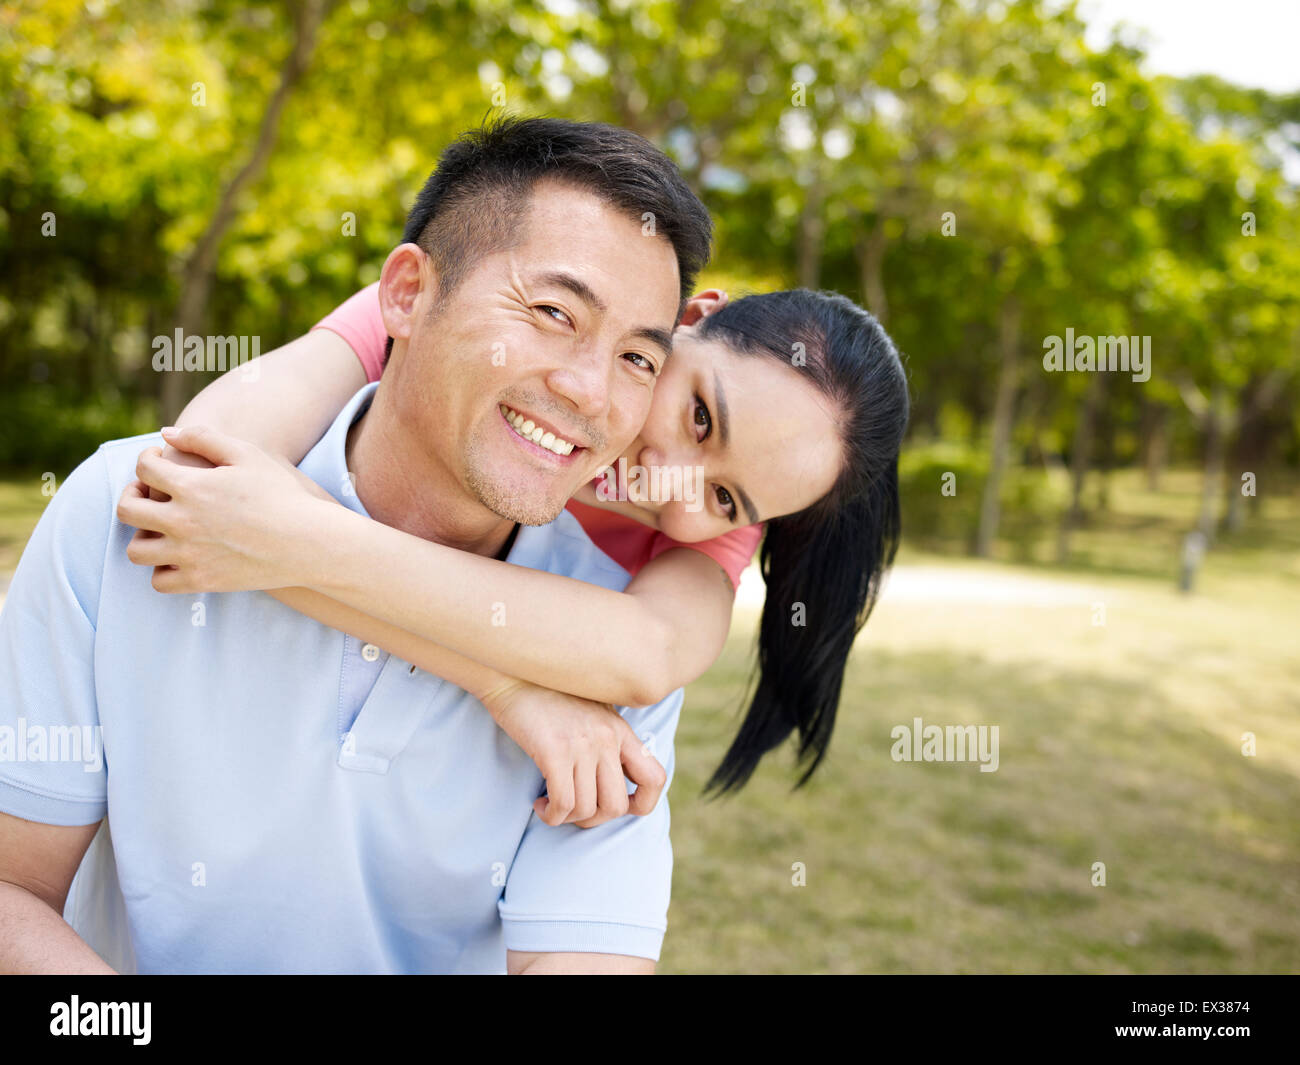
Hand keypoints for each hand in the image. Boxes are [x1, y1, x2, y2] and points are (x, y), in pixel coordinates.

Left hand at [116, 424, 334, 593]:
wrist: (308, 541)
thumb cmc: (280, 493)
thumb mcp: (247, 454)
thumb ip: (203, 438)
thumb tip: (166, 434)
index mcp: (191, 487)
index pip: (143, 468)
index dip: (146, 459)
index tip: (158, 460)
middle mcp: (182, 522)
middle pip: (127, 510)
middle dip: (131, 495)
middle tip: (148, 493)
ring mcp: (189, 555)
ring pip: (136, 550)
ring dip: (143, 536)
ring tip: (160, 528)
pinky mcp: (201, 581)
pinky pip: (159, 581)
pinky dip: (162, 569)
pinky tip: (178, 556)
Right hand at [481, 680, 667, 828]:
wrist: (514, 674)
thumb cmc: (548, 696)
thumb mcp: (592, 712)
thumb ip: (607, 739)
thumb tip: (611, 777)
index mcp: (620, 731)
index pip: (655, 778)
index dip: (643, 804)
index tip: (618, 806)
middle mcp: (607, 739)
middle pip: (616, 806)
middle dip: (594, 819)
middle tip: (573, 810)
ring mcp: (583, 745)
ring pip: (587, 809)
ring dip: (567, 818)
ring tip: (552, 805)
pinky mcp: (554, 751)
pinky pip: (563, 803)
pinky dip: (551, 815)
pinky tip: (540, 804)